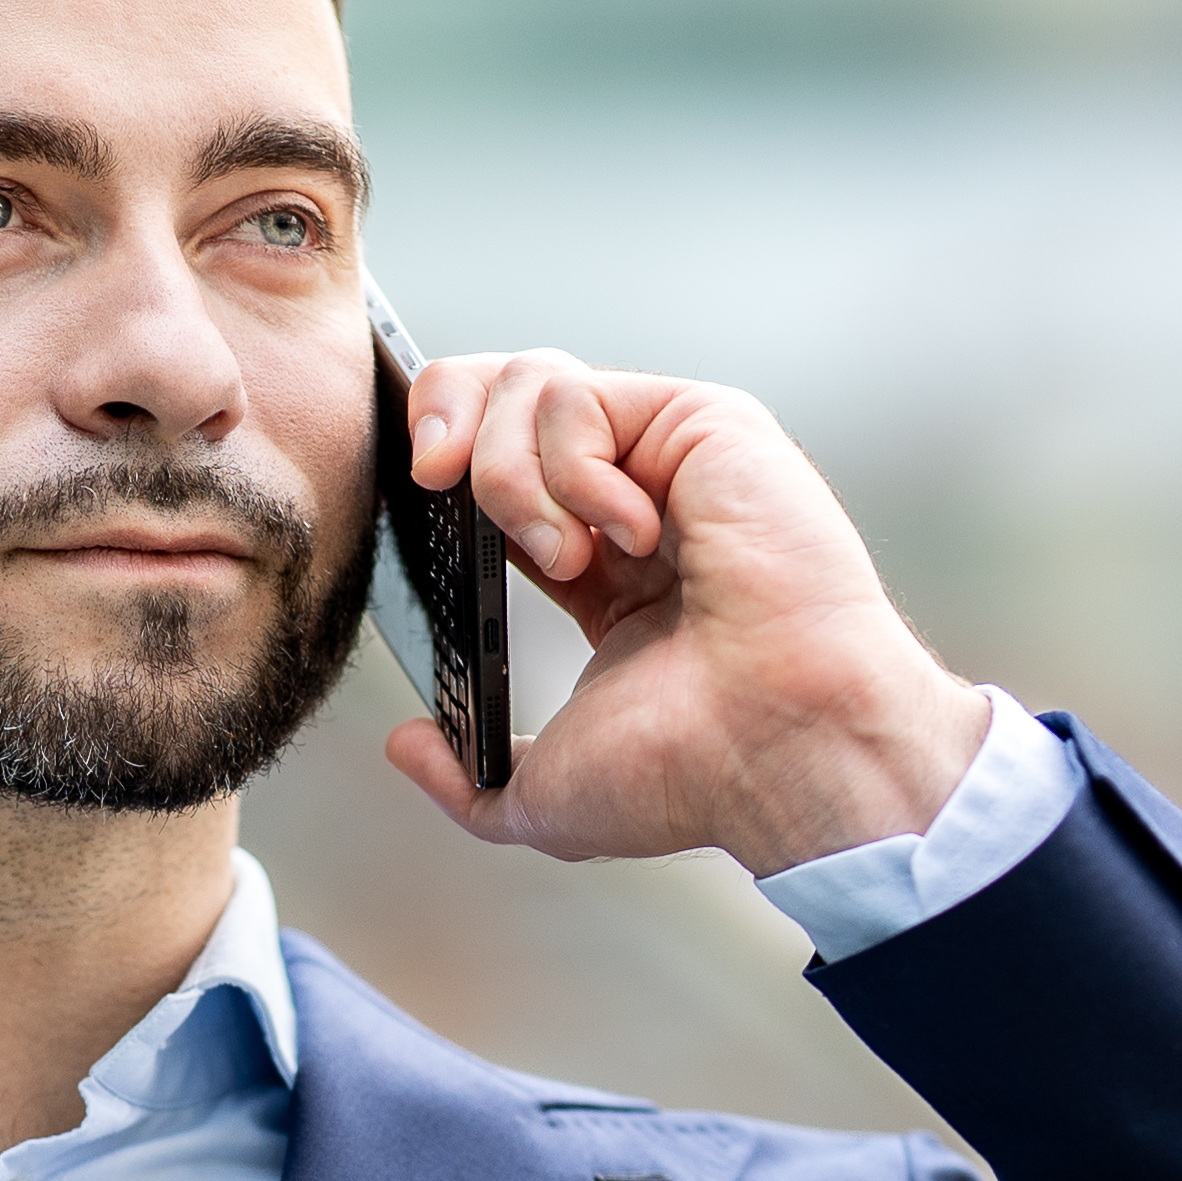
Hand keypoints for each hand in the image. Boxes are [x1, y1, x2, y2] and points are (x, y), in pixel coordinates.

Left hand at [383, 355, 989, 882]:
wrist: (775, 749)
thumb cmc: (693, 774)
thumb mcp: (544, 796)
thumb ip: (466, 778)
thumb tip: (406, 746)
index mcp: (602, 573)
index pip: (492, 477)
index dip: (437, 475)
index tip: (412, 509)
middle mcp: (634, 502)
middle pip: (501, 392)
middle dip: (443, 421)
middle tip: (433, 481)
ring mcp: (668, 457)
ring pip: (530, 383)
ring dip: (514, 477)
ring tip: (565, 558)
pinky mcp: (703, 422)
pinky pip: (579, 396)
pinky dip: (574, 470)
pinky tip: (627, 534)